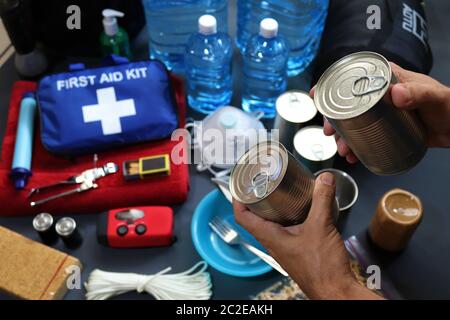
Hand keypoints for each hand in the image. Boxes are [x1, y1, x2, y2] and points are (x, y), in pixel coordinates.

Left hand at [233, 172, 380, 299]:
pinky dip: (288, 218)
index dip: (237, 200)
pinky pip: (285, 231)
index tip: (240, 186)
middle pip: (255, 219)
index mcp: (270, 237)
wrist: (335, 291)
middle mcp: (273, 244)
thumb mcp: (321, 226)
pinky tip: (301, 210)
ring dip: (272, 209)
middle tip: (261, 183)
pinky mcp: (296, 252)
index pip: (242, 217)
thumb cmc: (322, 266)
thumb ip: (322, 200)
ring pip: (271, 225)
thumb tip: (324, 178)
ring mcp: (283, 249)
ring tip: (279, 192)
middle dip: (256, 200)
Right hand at [310, 63, 449, 162]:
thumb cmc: (449, 106)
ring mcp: (381, 114)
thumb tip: (396, 94)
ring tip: (344, 151)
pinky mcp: (385, 130)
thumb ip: (418, 93)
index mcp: (387, 79)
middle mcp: (380, 95)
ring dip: (343, 136)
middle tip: (329, 132)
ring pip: (353, 122)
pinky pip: (365, 136)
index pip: (354, 76)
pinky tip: (353, 157)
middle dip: (334, 118)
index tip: (316, 94)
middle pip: (347, 104)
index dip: (332, 85)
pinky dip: (356, 146)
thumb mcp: (435, 98)